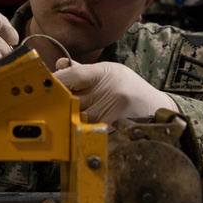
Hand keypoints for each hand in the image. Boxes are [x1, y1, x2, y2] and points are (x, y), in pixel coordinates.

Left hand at [53, 59, 176, 124]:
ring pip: (78, 119)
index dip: (56, 81)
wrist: (157, 109)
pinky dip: (83, 134)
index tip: (45, 88)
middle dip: (58, 105)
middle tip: (46, 109)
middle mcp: (110, 91)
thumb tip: (59, 65)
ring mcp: (115, 111)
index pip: (73, 75)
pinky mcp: (118, 129)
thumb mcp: (110, 73)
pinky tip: (78, 136)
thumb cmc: (130, 89)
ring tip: (62, 123)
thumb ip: (83, 72)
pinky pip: (91, 133)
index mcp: (106, 73)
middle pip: (72, 99)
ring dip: (68, 122)